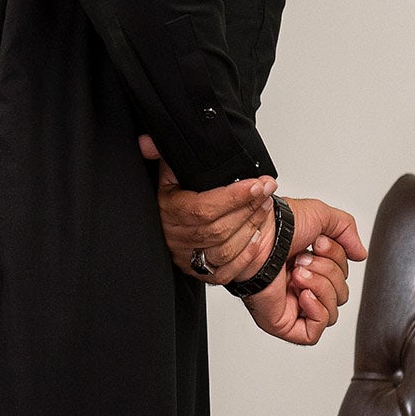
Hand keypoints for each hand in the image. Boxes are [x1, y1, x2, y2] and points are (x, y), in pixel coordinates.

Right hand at [138, 135, 275, 283]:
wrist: (172, 221)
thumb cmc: (174, 195)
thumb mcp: (168, 171)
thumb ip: (162, 153)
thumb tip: (148, 142)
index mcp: (168, 211)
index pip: (202, 209)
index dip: (233, 198)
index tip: (256, 183)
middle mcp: (176, 238)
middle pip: (217, 229)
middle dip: (248, 207)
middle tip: (267, 189)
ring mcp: (188, 257)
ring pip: (224, 250)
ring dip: (251, 226)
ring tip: (265, 205)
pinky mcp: (200, 273)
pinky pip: (226, 271)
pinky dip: (246, 255)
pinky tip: (258, 234)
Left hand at [242, 201, 365, 345]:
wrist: (257, 237)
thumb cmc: (278, 225)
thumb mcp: (323, 216)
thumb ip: (346, 231)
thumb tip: (361, 255)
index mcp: (309, 265)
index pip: (342, 275)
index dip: (337, 259)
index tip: (318, 243)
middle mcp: (301, 286)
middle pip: (341, 294)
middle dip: (328, 272)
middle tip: (303, 259)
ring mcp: (292, 306)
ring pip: (332, 313)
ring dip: (321, 288)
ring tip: (298, 273)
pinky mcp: (283, 323)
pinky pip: (314, 333)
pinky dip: (317, 311)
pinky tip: (304, 294)